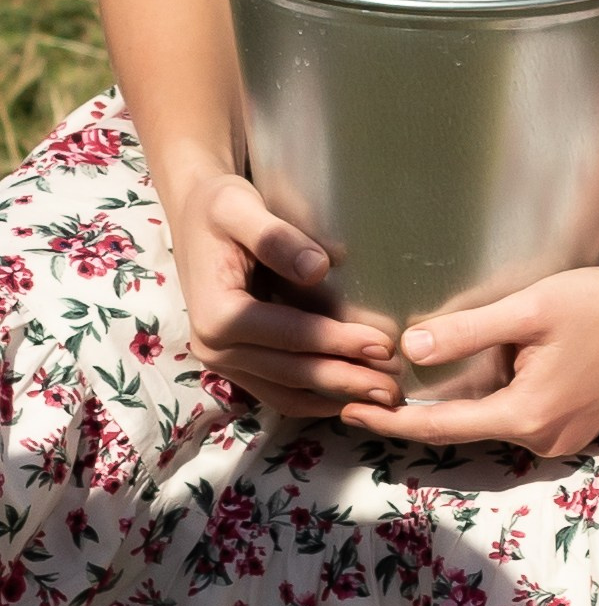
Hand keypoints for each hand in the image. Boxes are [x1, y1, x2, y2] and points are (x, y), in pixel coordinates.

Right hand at [167, 169, 399, 417]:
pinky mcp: (236, 364)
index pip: (289, 335)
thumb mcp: (238, 207)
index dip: (338, 342)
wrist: (195, 216)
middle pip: (291, 373)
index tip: (385, 344)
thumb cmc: (219, 207)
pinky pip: (278, 391)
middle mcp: (214, 347)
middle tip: (396, 388)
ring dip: (336, 396)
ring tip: (385, 397)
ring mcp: (223, 361)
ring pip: (287, 392)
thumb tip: (319, 268)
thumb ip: (275, 237)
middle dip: (346, 380)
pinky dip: (315, 398)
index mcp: (216, 314)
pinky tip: (352, 397)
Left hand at [339, 260, 598, 458]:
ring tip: (425, 376)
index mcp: (526, 416)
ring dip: (465, 401)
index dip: (391, 420)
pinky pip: (521, 418)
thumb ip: (469, 331)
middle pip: (466, 427)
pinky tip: (490, 372)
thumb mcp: (530, 308)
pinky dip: (496, 400)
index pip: (441, 425)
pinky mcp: (576, 429)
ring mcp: (563, 440)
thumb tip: (410, 350)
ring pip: (495, 422)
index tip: (348, 412)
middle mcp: (543, 440)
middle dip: (422, 409)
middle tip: (373, 388)